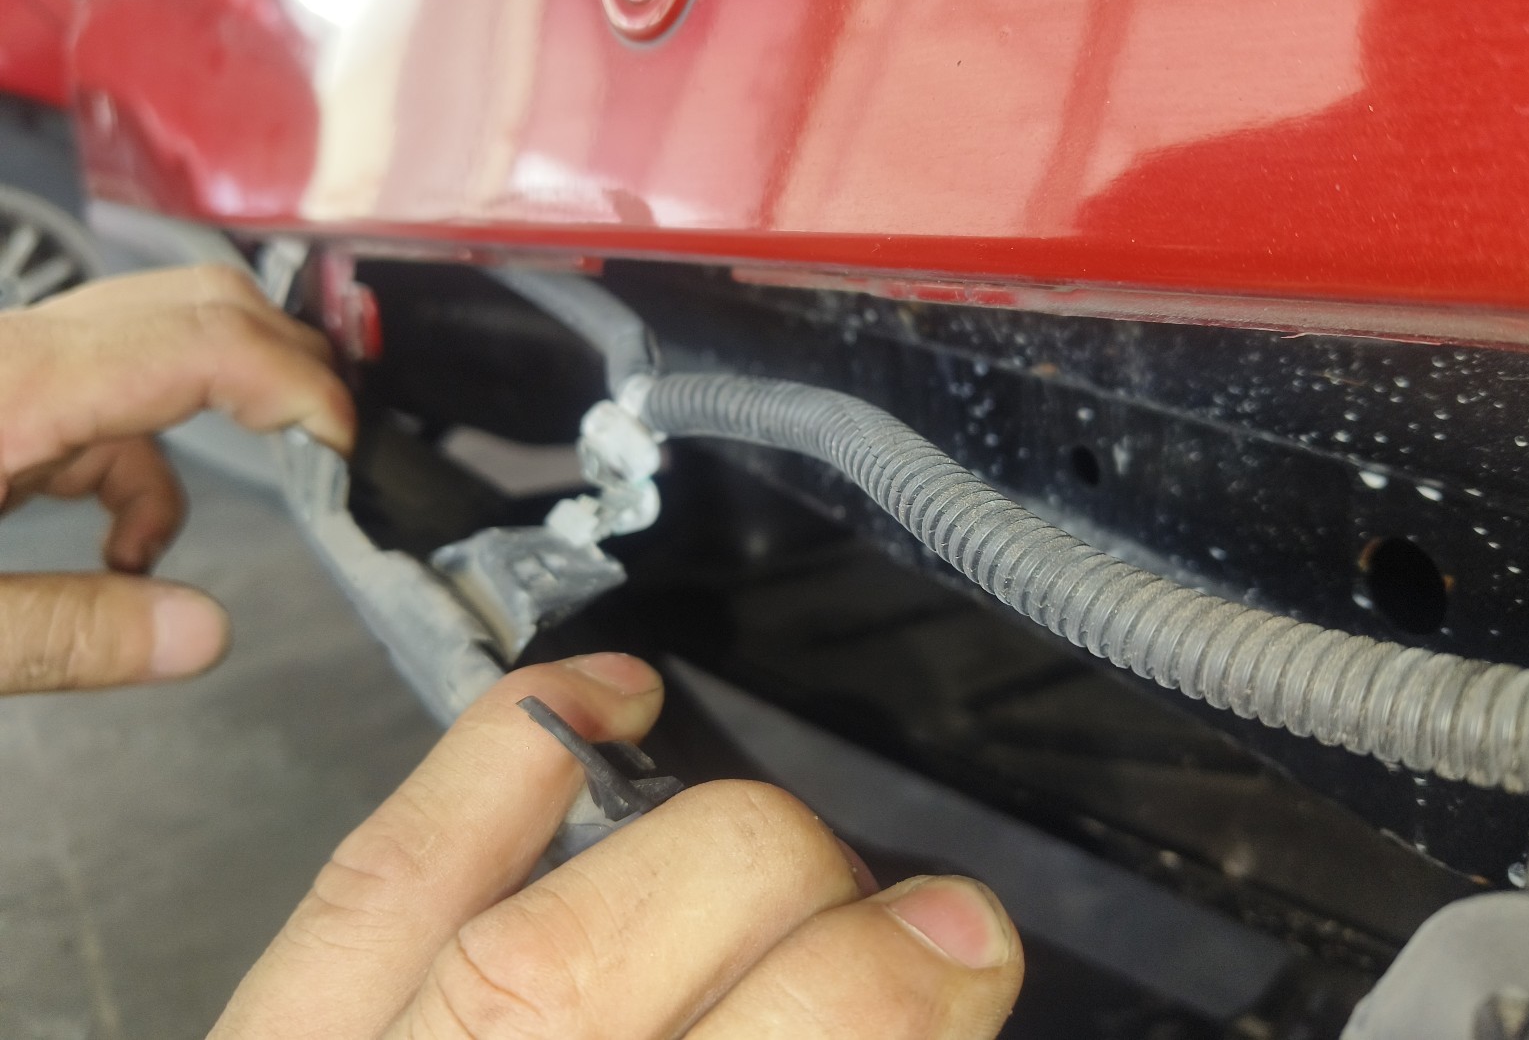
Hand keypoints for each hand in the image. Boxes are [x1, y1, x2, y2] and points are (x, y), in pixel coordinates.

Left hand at [0, 264, 353, 693]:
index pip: (202, 340)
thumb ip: (63, 634)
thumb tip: (204, 633)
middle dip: (282, 370)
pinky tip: (122, 549)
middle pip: (196, 305)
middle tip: (326, 448)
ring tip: (191, 536)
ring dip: (204, 435)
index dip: (299, 383)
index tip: (345, 445)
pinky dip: (146, 466)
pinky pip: (108, 399)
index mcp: (10, 389)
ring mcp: (9, 364)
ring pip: (156, 346)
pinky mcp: (0, 393)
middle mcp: (15, 353)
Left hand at [213, 656, 1024, 1038]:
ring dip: (689, 847)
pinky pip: (388, 872)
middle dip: (800, 900)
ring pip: (524, 940)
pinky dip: (500, 761)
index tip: (966, 946)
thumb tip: (921, 1005)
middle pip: (611, 984)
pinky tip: (598, 698)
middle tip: (888, 909)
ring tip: (784, 832)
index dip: (886, 998)